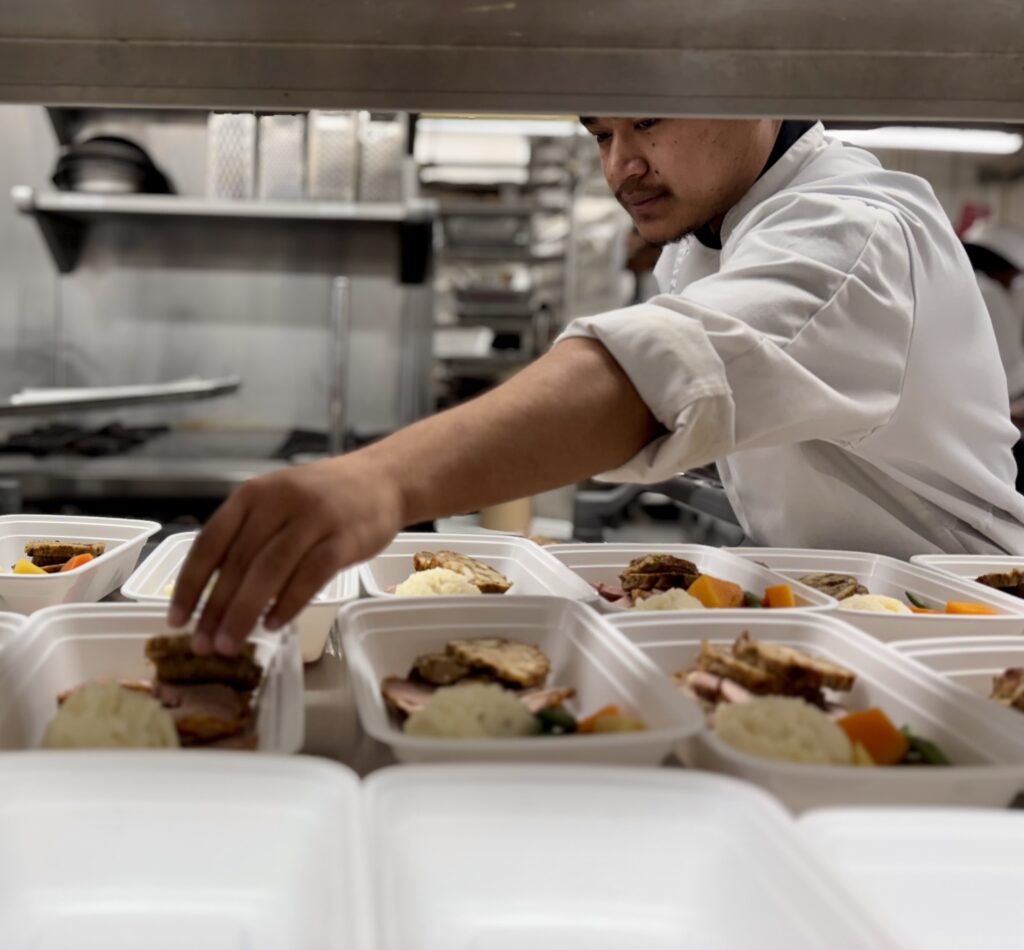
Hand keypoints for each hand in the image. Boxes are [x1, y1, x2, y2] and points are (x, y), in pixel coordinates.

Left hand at [168, 455, 403, 655]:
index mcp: (254, 494)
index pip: (210, 542)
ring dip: (245, 612)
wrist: (382, 481)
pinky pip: (310, 577)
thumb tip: (214, 598)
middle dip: (216, 609)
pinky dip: (288, 604)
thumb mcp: (277, 503)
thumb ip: (249, 539)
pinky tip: (273, 625)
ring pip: (270, 571)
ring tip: (231, 644)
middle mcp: (280, 502)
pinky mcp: (344, 539)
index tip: (177, 619)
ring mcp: (314, 519)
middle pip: (238, 562)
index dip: (190, 584)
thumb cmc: (323, 498)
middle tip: (203, 645)